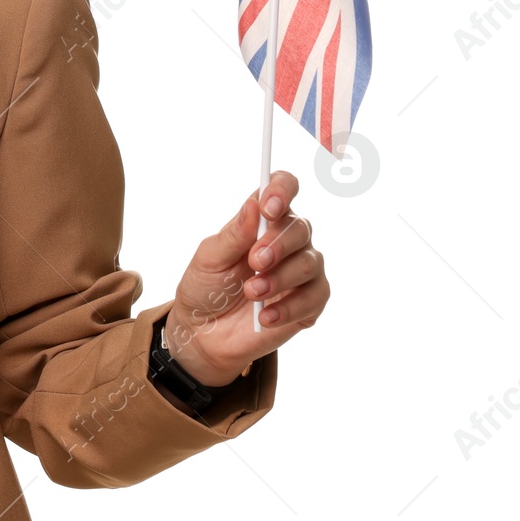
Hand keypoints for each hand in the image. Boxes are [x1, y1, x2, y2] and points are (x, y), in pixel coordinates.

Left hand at [162, 170, 328, 387]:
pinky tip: (265, 315)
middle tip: (254, 262)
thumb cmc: (206, 287)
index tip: (268, 207)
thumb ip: (234, 233)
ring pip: (311, 262)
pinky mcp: (309, 303)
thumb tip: (254, 203)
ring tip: (252, 292)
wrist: (204, 333)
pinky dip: (289, 306)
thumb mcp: (210, 258)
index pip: (284, 188)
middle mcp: (287, 241)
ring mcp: (301, 272)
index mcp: (262, 220)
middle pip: (301, 227)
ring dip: (280, 278)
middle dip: (278, 244)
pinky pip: (315, 297)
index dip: (282, 190)